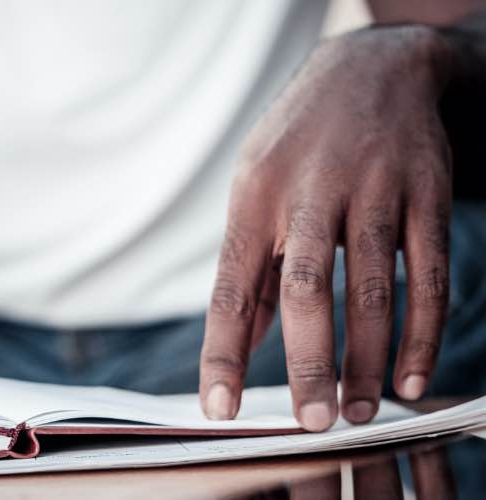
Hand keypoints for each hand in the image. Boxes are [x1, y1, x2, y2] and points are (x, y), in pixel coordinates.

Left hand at [200, 26, 453, 430]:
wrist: (369, 69)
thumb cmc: (296, 146)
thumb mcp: (254, 190)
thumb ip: (253, 267)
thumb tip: (243, 342)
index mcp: (253, 199)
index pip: (232, 289)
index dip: (224, 353)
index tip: (218, 408)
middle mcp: (308, 195)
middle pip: (306, 291)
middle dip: (308, 364)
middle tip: (312, 422)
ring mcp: (372, 192)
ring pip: (371, 290)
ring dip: (368, 360)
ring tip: (360, 411)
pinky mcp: (424, 195)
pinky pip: (427, 274)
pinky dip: (422, 332)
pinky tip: (412, 376)